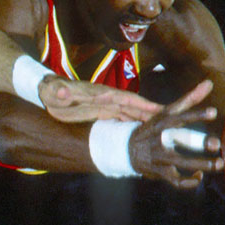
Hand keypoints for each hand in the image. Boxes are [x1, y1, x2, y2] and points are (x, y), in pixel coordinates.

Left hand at [38, 76, 162, 122]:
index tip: (159, 110)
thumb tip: (62, 91)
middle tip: (176, 121)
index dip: (142, 105)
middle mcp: (108, 98)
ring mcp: (107, 105)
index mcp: (100, 94)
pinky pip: (124, 118)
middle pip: (136, 106)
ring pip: (133, 113)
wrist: (48, 91)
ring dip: (148, 120)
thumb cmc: (51, 91)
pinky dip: (136, 124)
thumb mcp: (53, 92)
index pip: (125, 99)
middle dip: (154, 113)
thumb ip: (59, 92)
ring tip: (167, 130)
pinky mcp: (103, 111)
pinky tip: (145, 133)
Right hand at [129, 80, 223, 188]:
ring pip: (181, 163)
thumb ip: (188, 99)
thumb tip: (209, 83)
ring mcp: (158, 156)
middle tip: (216, 144)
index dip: (194, 114)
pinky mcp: (159, 172)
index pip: (178, 117)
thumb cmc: (153, 128)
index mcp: (161, 123)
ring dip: (201, 165)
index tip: (213, 112)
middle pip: (179, 140)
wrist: (125, 149)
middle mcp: (159, 139)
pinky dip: (190, 181)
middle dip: (198, 142)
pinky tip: (199, 176)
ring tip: (219, 164)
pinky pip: (176, 180)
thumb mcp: (165, 113)